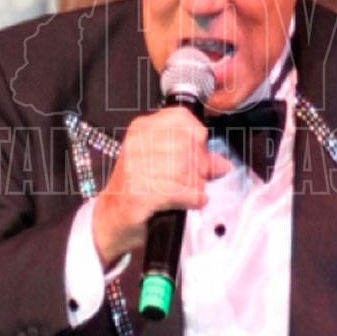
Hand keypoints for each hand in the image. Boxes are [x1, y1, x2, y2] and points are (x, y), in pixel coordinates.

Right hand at [93, 107, 230, 263]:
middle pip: (187, 145)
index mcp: (143, 129)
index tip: (199, 155)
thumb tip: (223, 164)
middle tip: (199, 179)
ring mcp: (135, 168)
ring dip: (196, 185)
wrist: (113, 217)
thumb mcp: (166, 165)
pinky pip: (178, 192)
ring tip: (192, 192)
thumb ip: (195, 159)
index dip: (198, 137)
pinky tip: (190, 202)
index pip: (182, 118)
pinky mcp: (138, 192)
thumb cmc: (141, 188)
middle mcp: (137, 144)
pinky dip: (191, 199)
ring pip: (185, 169)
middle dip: (200, 166)